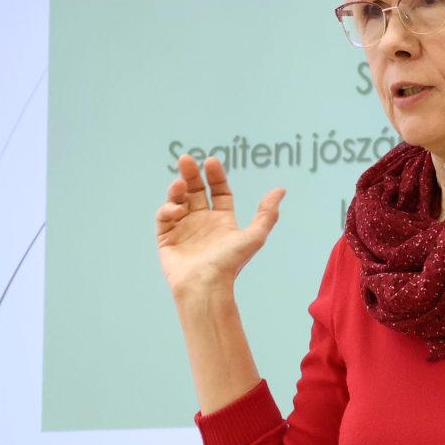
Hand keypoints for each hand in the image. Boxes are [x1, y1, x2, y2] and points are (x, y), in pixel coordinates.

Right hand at [155, 154, 283, 299]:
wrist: (205, 286)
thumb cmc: (230, 264)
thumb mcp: (254, 236)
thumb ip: (267, 213)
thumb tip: (281, 190)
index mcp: (222, 221)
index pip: (218, 191)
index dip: (215, 175)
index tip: (211, 161)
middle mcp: (202, 223)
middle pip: (195, 190)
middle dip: (190, 174)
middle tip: (186, 159)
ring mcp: (184, 229)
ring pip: (178, 200)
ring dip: (177, 189)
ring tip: (179, 184)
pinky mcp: (167, 239)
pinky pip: (164, 217)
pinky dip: (167, 209)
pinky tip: (176, 210)